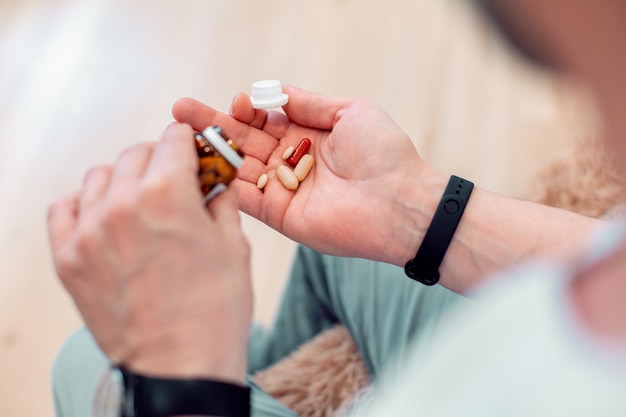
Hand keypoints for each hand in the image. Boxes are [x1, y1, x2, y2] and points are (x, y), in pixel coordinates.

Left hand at [47, 123, 251, 382]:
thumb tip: (216, 183)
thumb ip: (221, 203)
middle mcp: (121, 204)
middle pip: (136, 153)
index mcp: (167, 193)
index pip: (173, 139)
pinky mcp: (69, 259)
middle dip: (161, 159)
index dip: (191, 142)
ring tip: (142, 201)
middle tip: (176, 180)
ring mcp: (89, 231)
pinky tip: (104, 217)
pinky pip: (64, 209)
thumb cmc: (214, 309)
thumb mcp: (234, 246)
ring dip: (124, 179)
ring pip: (99, 176)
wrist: (182, 367)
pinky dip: (84, 204)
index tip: (195, 150)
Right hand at [173, 86, 445, 264]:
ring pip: (239, 167)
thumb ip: (309, 104)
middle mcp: (292, 162)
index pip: (265, 121)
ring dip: (210, 152)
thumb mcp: (350, 111)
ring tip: (179, 135)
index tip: (237, 101)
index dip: (247, 110)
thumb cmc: (384, 152)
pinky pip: (245, 198)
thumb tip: (275, 92)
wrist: (399, 201)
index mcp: (308, 136)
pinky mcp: (281, 215)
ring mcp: (284, 189)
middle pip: (244, 142)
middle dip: (214, 126)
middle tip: (180, 110)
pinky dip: (222, 184)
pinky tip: (198, 167)